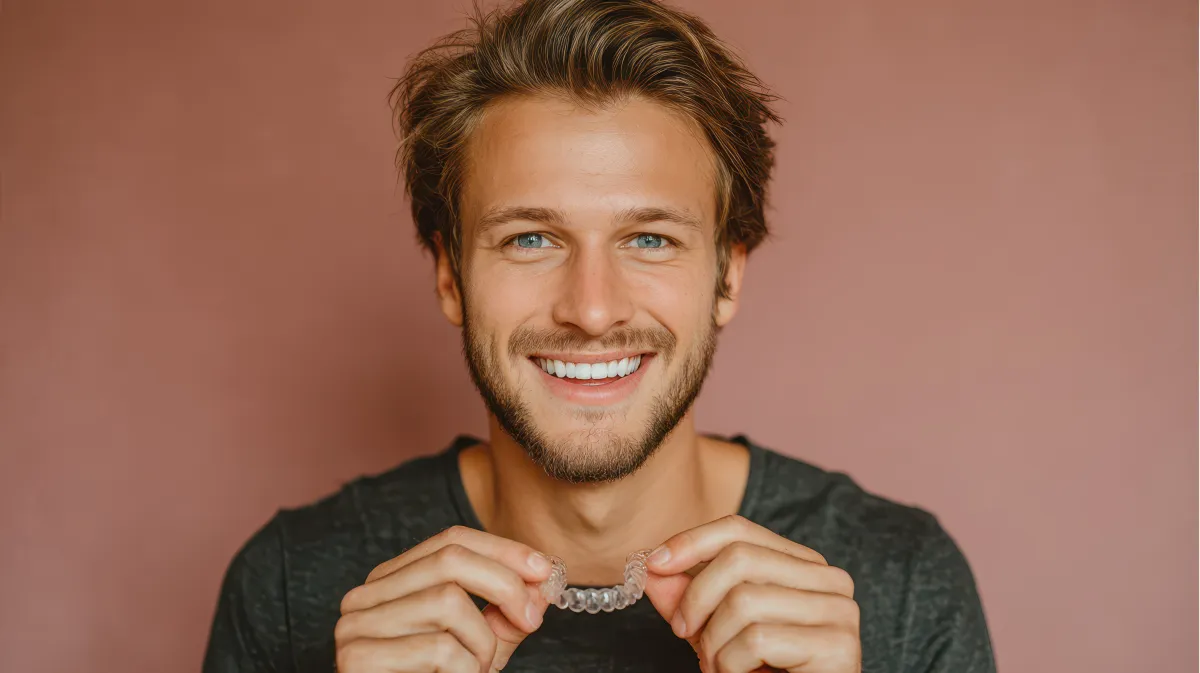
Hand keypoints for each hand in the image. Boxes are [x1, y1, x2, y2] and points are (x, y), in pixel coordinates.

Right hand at [335, 525, 553, 672]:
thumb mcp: (478, 646)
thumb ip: (506, 613)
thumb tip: (544, 579)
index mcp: (391, 582)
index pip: (451, 540)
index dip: (503, 550)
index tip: (545, 569)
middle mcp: (366, 596)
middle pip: (450, 559)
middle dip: (504, 585)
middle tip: (531, 619)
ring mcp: (356, 626)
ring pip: (447, 601)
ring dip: (482, 642)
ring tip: (478, 669)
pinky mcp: (358, 659)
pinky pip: (438, 649)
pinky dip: (466, 670)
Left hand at [643, 515, 860, 672]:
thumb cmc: (763, 671)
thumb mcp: (716, 627)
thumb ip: (686, 597)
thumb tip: (648, 567)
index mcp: (802, 564)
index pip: (739, 530)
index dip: (691, 541)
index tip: (653, 564)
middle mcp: (829, 578)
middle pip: (739, 559)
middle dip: (697, 598)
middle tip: (684, 633)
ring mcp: (839, 610)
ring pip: (744, 601)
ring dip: (714, 642)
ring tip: (719, 666)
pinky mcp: (837, 645)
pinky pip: (758, 640)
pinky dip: (732, 664)